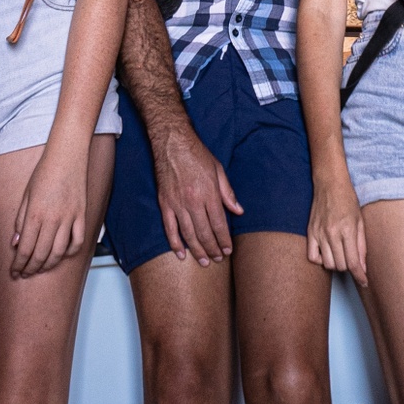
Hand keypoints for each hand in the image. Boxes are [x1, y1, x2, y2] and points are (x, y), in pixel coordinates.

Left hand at [10, 143, 90, 276]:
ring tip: (39, 269)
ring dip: (47, 265)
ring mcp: (69, 218)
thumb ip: (21, 220)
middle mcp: (52, 219)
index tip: (14, 272)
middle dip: (30, 268)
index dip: (18, 264)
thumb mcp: (26, 194)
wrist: (67, 155)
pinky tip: (61, 255)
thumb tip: (16, 243)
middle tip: (24, 274)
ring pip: (58, 253)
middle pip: (40, 254)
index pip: (25, 249)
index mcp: (35, 214)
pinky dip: (69, 253)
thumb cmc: (44, 171)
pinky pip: (77, 242)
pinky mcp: (81, 215)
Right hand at [151, 120, 242, 264]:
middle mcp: (193, 201)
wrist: (172, 142)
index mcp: (208, 193)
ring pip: (188, 234)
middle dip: (213, 249)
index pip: (219, 224)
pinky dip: (175, 243)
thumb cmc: (197, 154)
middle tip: (218, 259)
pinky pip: (169, 228)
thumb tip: (238, 211)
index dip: (224, 240)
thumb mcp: (218, 170)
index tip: (228, 250)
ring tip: (204, 261)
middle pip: (204, 232)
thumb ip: (228, 193)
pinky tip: (181, 253)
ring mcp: (177, 203)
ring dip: (197, 250)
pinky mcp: (164, 203)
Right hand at [307, 168, 367, 286]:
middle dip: (348, 266)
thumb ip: (361, 246)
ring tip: (340, 253)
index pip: (353, 263)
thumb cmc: (348, 200)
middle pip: (341, 266)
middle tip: (351, 258)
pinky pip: (312, 257)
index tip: (364, 282)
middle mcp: (332, 233)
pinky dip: (320, 260)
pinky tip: (326, 252)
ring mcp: (319, 233)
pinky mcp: (310, 232)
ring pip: (328, 264)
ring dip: (336, 263)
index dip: (360, 276)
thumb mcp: (360, 221)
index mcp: (348, 230)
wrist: (330, 183)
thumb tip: (363, 267)